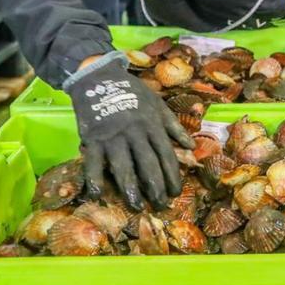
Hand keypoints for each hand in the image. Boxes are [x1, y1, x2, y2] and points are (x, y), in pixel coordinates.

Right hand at [67, 52, 192, 208]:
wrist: (100, 77)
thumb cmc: (133, 92)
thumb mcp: (158, 104)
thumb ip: (174, 126)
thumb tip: (191, 146)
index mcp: (153, 125)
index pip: (166, 154)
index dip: (172, 175)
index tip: (177, 192)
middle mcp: (136, 133)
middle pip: (148, 164)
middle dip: (156, 187)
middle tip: (161, 206)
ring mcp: (114, 136)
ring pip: (124, 166)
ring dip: (131, 188)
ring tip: (136, 206)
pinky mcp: (94, 138)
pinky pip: (94, 162)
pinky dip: (95, 178)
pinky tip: (98, 194)